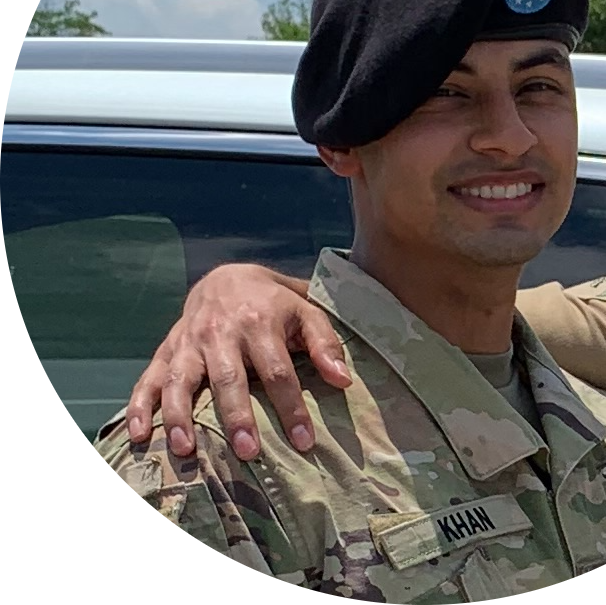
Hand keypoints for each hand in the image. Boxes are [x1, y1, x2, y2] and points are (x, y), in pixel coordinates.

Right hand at [125, 263, 351, 458]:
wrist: (227, 277)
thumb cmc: (273, 303)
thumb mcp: (305, 310)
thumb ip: (324, 343)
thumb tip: (343, 381)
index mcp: (259, 322)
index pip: (277, 370)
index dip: (290, 407)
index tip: (303, 441)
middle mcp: (221, 331)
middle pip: (228, 377)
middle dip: (236, 416)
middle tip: (247, 452)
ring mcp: (189, 340)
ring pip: (181, 379)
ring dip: (181, 416)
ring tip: (187, 451)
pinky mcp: (167, 349)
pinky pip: (149, 377)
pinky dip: (140, 405)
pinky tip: (139, 435)